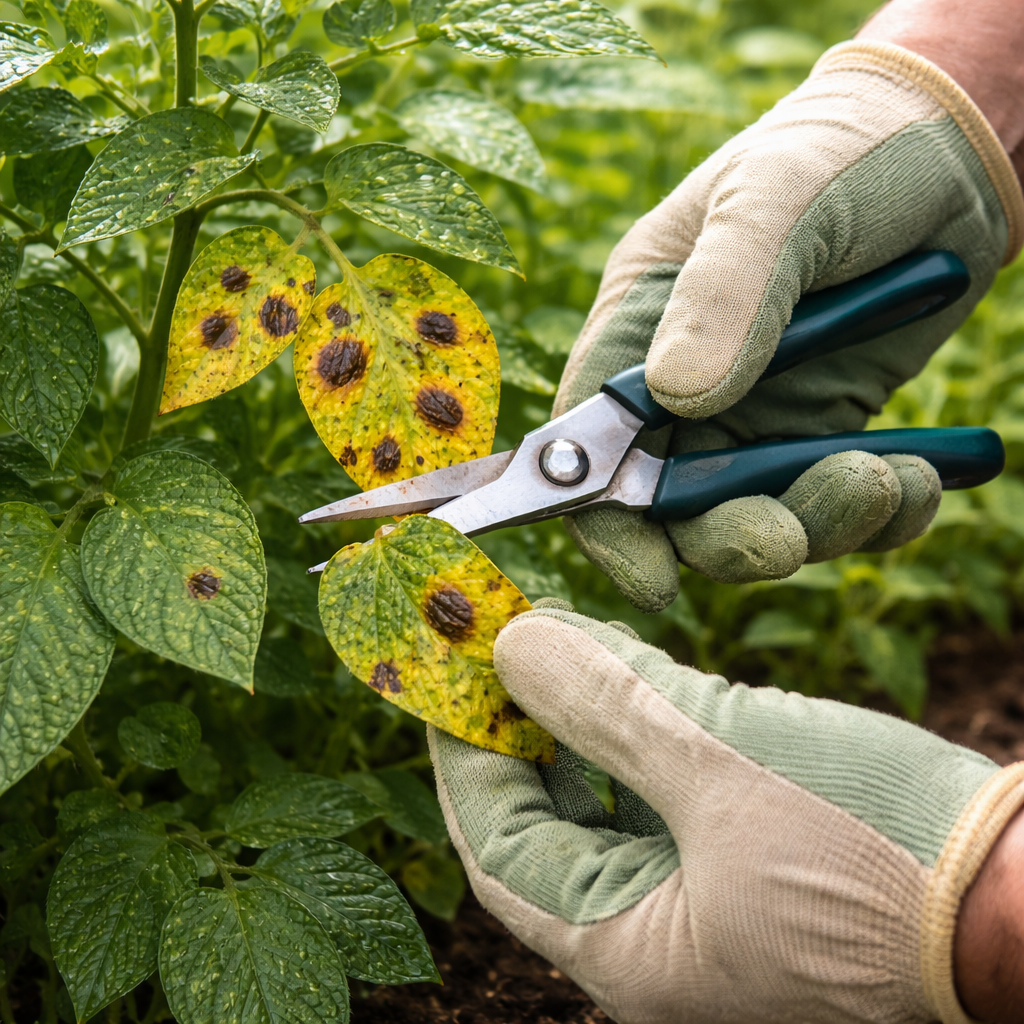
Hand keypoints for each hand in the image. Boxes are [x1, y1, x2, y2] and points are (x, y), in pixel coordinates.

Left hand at [429, 603, 1023, 1023]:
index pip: (496, 842)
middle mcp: (655, 943)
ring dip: (579, 723)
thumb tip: (509, 645)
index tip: (442, 663)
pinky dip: (639, 737)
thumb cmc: (883, 847)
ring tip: (558, 644)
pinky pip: (661, 800)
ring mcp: (704, 907)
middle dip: (515, 728)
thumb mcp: (724, 760)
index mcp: (629, 951)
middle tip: (494, 642)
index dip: (459, 745)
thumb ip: (604, 704)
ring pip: (603, 805)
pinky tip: (633, 677)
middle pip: (542, 825)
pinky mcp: (747, 866)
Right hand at [557, 37, 1022, 611]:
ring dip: (818, 523)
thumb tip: (681, 397)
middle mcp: (686, 386)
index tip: (650, 579)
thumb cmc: (839, 153)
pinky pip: (834, 503)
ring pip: (758, 516)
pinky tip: (917, 478)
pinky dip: (879, 513)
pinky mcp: (824, 430)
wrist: (949, 155)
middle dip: (728, 537)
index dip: (605, 520)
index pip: (592, 441)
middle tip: (787, 538)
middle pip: (674, 505)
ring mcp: (757, 415)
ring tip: (885, 481)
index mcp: (639, 328)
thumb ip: (723, 292)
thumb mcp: (774, 200)